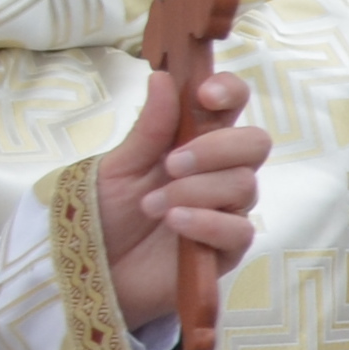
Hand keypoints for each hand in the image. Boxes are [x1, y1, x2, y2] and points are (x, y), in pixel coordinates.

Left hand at [91, 48, 263, 330]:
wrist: (94, 272)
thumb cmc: (106, 214)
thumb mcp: (118, 167)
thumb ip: (148, 128)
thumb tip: (163, 77)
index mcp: (196, 140)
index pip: (233, 105)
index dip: (230, 92)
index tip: (205, 96)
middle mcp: (219, 171)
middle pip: (255, 143)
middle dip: (218, 148)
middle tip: (171, 163)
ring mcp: (227, 209)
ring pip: (244, 185)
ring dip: (195, 191)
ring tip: (153, 207)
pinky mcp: (227, 249)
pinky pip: (239, 230)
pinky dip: (207, 222)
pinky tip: (175, 223)